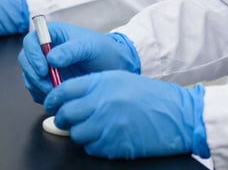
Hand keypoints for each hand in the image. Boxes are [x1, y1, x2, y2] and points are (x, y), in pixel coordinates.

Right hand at [18, 22, 139, 104]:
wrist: (114, 66)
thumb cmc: (103, 50)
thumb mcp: (89, 46)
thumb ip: (71, 50)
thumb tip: (51, 57)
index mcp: (53, 34)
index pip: (31, 41)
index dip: (33, 55)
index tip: (44, 70)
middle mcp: (46, 49)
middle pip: (25, 60)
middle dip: (34, 75)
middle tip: (49, 86)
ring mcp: (46, 66)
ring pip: (29, 77)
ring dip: (38, 87)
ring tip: (56, 93)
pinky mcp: (49, 82)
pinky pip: (36, 90)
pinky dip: (42, 95)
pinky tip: (57, 97)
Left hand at [45, 71, 208, 159]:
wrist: (176, 114)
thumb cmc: (150, 96)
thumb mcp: (121, 79)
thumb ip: (94, 86)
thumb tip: (69, 96)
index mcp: (103, 82)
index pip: (65, 90)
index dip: (53, 97)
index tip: (51, 102)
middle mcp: (102, 102)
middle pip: (66, 114)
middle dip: (62, 118)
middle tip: (65, 118)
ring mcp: (107, 126)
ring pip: (76, 133)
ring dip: (79, 132)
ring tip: (90, 127)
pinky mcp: (113, 145)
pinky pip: (91, 148)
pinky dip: (93, 144)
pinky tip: (104, 136)